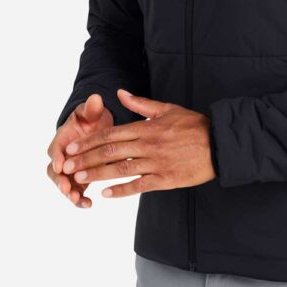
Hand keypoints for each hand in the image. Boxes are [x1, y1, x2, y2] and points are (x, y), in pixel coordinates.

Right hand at [47, 93, 113, 207]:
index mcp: (62, 139)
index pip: (54, 149)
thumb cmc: (91, 118)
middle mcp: (63, 156)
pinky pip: (77, 191)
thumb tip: (95, 99)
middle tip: (67, 188)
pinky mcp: (80, 178)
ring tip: (77, 199)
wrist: (97, 127)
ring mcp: (70, 169)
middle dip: (60, 180)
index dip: (57, 157)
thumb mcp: (91, 111)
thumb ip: (92, 108)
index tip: (60, 164)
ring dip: (70, 193)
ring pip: (64, 184)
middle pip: (55, 171)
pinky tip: (89, 204)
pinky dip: (80, 199)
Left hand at [60, 89, 216, 198]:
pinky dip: (122, 190)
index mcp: (147, 127)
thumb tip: (120, 92)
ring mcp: (156, 163)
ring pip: (121, 169)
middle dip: (87, 159)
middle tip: (67, 166)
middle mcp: (148, 145)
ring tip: (80, 179)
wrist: (219, 143)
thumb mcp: (167, 109)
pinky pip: (139, 186)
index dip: (90, 141)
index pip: (112, 134)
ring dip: (98, 174)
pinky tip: (106, 193)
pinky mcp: (165, 180)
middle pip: (111, 152)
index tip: (73, 148)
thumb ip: (141, 103)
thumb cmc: (193, 124)